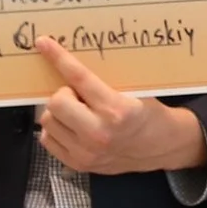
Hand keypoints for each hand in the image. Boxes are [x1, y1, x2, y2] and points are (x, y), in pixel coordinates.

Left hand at [33, 36, 206, 175]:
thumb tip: (69, 65)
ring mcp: (86, 152)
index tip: (43, 43)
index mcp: (116, 109)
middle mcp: (99, 133)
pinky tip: (72, 126)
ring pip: (47, 121)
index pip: (79, 78)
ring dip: (59, 112)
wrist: (162, 147)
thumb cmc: (148, 113)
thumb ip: (103, 83)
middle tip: (78, 95)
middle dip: (63, 94)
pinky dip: (56, 129)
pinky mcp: (78, 164)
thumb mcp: (134, 91)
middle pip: (56, 102)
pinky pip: (47, 139)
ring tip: (77, 112)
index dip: (59, 58)